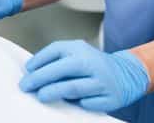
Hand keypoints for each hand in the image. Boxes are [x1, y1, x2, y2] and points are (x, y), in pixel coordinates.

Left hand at [20, 40, 149, 112]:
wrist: (128, 74)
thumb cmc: (93, 65)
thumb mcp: (77, 54)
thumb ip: (56, 60)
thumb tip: (32, 73)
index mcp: (81, 49)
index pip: (56, 50)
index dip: (38, 60)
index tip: (27, 70)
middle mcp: (92, 63)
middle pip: (61, 69)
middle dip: (40, 78)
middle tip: (25, 86)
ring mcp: (102, 81)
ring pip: (73, 88)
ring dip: (54, 92)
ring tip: (41, 96)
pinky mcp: (110, 98)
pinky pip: (88, 103)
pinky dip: (77, 104)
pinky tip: (69, 103)